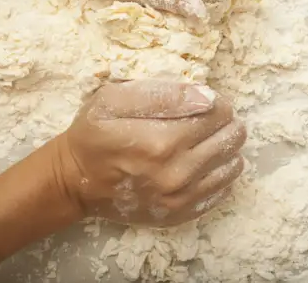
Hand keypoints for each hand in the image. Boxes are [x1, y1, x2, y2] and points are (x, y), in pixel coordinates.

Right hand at [51, 80, 245, 226]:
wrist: (75, 182)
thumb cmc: (92, 135)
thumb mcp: (112, 100)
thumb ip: (160, 93)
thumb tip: (206, 96)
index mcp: (161, 141)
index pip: (218, 113)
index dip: (218, 103)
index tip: (208, 101)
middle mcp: (176, 173)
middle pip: (230, 139)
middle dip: (226, 124)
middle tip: (210, 120)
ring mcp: (180, 198)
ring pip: (232, 166)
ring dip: (226, 148)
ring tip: (209, 140)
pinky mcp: (180, 214)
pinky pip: (221, 191)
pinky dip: (220, 174)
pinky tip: (205, 163)